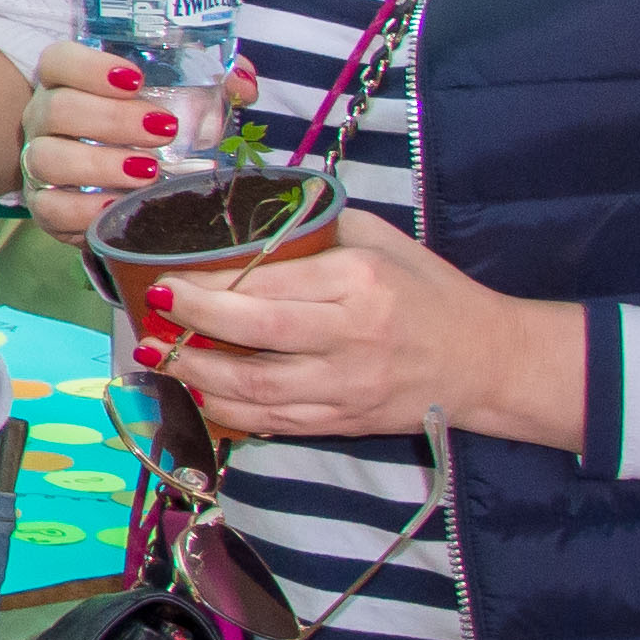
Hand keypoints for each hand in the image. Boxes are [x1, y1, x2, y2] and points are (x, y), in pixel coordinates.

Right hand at [20, 36, 201, 243]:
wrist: (124, 179)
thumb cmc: (148, 128)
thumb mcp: (181, 98)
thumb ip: (212, 82)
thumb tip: (243, 84)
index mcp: (69, 81)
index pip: (59, 60)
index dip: (89, 67)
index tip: (135, 79)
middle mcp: (45, 117)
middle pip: (57, 109)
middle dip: (112, 119)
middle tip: (163, 130)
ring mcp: (39, 162)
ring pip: (47, 158)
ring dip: (100, 165)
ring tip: (149, 172)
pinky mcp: (45, 205)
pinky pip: (49, 208)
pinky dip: (83, 210)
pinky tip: (119, 206)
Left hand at [143, 205, 589, 452]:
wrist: (488, 362)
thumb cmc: (429, 292)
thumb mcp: (382, 241)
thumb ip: (316, 227)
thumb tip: (241, 216)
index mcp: (359, 282)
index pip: (270, 283)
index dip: (211, 282)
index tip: (167, 275)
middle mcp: (352, 337)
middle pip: (256, 336)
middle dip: (193, 325)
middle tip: (151, 314)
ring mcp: (347, 387)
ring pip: (258, 389)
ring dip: (197, 374)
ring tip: (157, 355)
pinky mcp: (344, 422)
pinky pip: (274, 423)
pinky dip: (227, 410)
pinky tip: (196, 391)